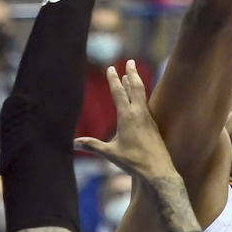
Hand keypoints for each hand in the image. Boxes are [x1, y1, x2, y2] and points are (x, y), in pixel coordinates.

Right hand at [74, 61, 174, 182]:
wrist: (158, 171)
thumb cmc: (133, 162)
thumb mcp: (110, 153)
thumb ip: (92, 145)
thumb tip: (74, 143)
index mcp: (127, 117)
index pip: (119, 93)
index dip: (114, 80)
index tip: (111, 68)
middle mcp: (139, 114)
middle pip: (135, 88)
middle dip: (131, 73)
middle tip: (130, 61)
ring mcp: (148, 119)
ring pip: (142, 95)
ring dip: (136, 83)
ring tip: (131, 74)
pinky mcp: (153, 126)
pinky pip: (146, 105)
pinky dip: (140, 96)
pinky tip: (139, 99)